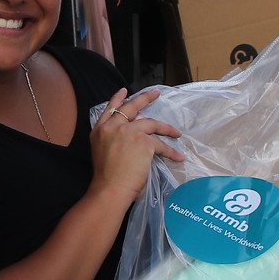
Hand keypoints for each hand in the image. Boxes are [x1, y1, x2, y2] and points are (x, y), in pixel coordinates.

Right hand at [87, 88, 182, 204]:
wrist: (110, 188)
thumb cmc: (106, 177)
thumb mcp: (102, 151)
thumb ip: (113, 140)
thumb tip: (130, 139)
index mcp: (100, 130)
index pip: (110, 109)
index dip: (117, 99)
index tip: (124, 91)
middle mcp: (114, 127)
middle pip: (131, 108)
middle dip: (145, 98)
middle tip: (155, 93)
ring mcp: (129, 132)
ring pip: (152, 124)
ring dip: (166, 128)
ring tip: (176, 132)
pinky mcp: (143, 142)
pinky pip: (161, 145)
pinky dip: (171, 152)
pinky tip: (178, 157)